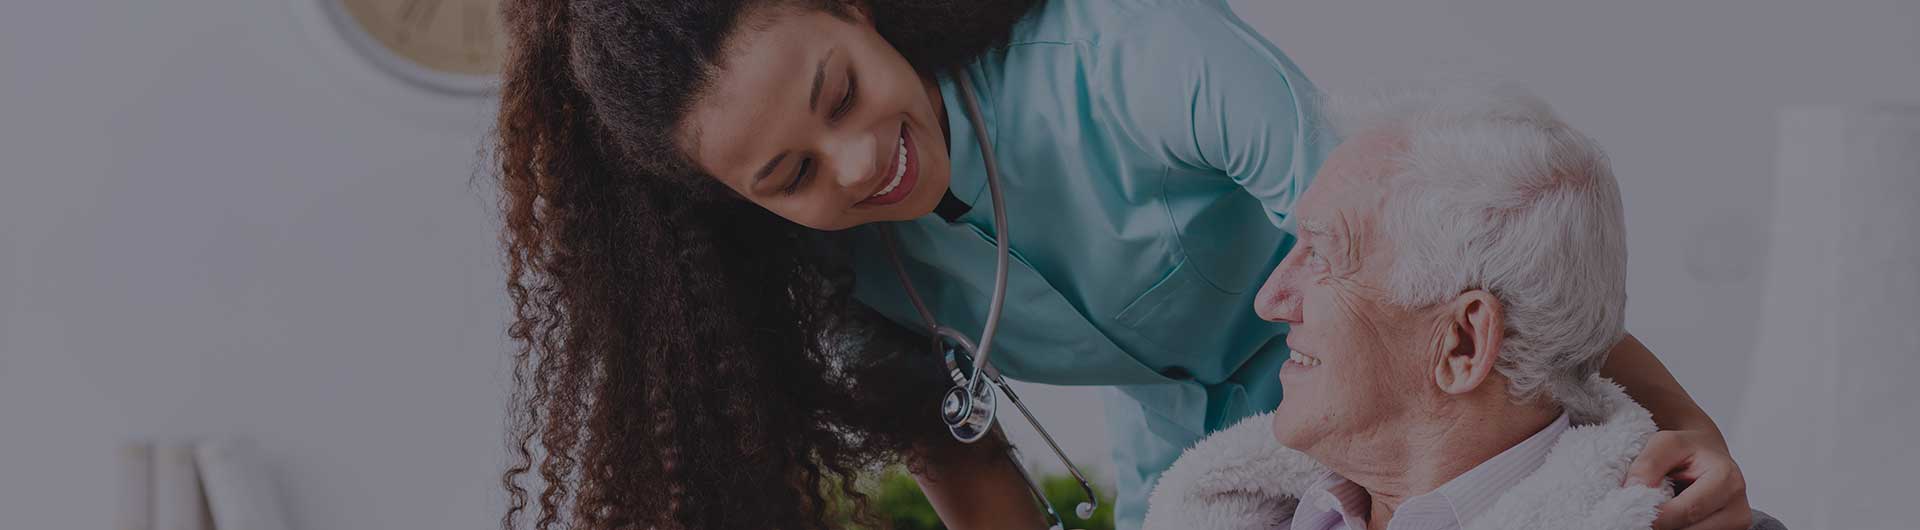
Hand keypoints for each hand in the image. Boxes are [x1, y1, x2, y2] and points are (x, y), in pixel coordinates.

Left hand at [1626, 430, 1751, 529]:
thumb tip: (1633, 490)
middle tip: (1639, 515)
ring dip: (1669, 528)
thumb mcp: (1666, 443)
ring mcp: (1737, 525)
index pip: (1686, 511)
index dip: (1656, 517)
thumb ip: (1648, 464)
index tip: (1632, 514)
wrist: (1708, 452)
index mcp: (1727, 480)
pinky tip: (1669, 518)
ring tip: (1656, 511)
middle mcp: (1738, 507)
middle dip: (1661, 525)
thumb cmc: (1688, 448)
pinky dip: (1678, 528)